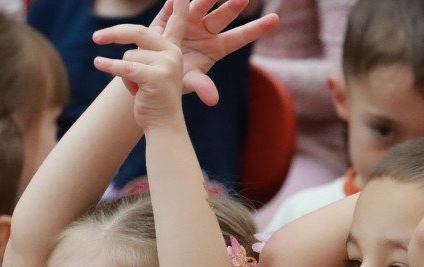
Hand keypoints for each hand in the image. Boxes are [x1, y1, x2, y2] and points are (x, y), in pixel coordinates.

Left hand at [93, 0, 187, 129]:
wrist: (163, 125)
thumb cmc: (154, 98)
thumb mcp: (154, 71)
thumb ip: (151, 50)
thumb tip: (150, 28)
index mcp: (173, 50)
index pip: (175, 22)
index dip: (178, 6)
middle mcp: (172, 54)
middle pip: (138, 33)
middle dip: (115, 34)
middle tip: (96, 37)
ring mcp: (166, 65)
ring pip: (128, 56)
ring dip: (124, 74)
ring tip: (137, 89)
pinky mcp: (154, 77)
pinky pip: (124, 66)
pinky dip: (109, 66)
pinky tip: (98, 63)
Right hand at [95, 0, 278, 106]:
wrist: (148, 69)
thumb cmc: (174, 79)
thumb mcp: (189, 82)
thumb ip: (201, 86)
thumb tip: (213, 100)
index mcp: (216, 47)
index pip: (240, 37)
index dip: (256, 28)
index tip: (275, 19)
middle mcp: (205, 30)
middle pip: (222, 16)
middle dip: (233, 6)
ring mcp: (189, 21)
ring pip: (200, 5)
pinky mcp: (169, 15)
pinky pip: (174, 4)